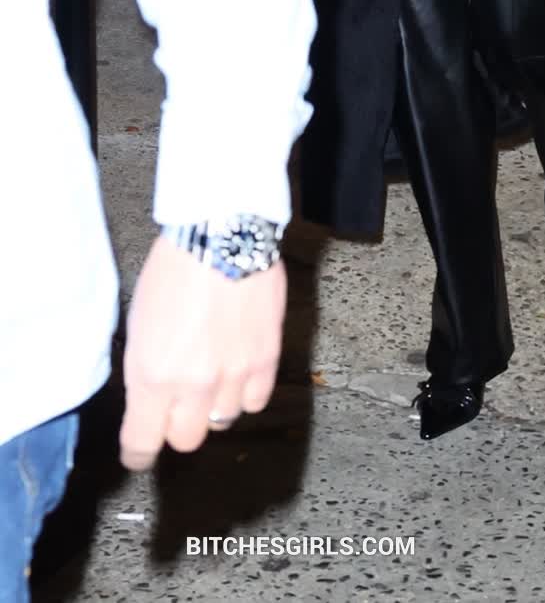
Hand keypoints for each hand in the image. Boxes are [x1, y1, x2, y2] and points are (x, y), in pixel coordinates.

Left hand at [118, 238, 286, 471]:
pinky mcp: (266, 357)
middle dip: (178, 426)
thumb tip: (151, 398)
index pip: (142, 443)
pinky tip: (239, 369)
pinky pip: (256, 400)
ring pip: (223, 420)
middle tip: (178, 404)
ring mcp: (233, 373)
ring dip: (214, 405)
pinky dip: (246, 392)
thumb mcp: (139, 323)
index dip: (139, 453)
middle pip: (186, 440)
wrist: (222, 231)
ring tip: (213, 376)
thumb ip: (144, 370)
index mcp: (151, 375)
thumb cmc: (174, 269)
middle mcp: (192, 383)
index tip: (140, 451)